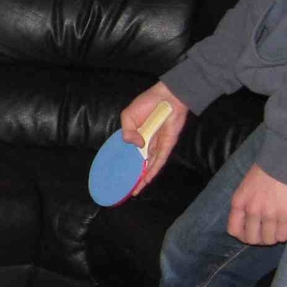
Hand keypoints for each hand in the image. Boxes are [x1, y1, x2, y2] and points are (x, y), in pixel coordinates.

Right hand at [123, 82, 188, 196]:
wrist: (168, 96)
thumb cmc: (147, 103)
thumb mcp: (128, 116)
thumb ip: (127, 132)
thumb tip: (136, 144)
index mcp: (138, 135)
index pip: (130, 152)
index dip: (125, 162)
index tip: (118, 173)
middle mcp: (148, 143)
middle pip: (140, 162)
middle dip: (135, 175)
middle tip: (128, 188)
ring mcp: (158, 145)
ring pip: (150, 165)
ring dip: (144, 177)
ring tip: (136, 190)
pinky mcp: (167, 145)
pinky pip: (160, 160)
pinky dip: (153, 170)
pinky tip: (147, 180)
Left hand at [228, 165, 286, 244]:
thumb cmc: (268, 170)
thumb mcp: (247, 186)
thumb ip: (245, 202)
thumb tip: (249, 221)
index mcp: (239, 202)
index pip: (234, 230)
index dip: (242, 236)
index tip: (250, 233)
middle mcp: (252, 210)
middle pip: (252, 239)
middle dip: (260, 239)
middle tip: (267, 233)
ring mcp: (269, 214)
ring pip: (269, 240)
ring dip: (273, 237)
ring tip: (279, 229)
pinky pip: (283, 236)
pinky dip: (285, 234)